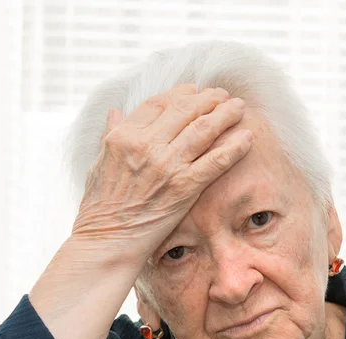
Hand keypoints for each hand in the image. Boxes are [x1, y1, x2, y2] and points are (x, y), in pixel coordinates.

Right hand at [71, 83, 252, 268]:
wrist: (108, 240)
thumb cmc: (100, 207)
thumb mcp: (98, 163)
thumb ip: (110, 135)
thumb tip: (115, 113)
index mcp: (123, 136)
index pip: (158, 103)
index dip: (179, 93)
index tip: (194, 90)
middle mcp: (145, 144)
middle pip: (184, 109)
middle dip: (208, 98)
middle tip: (223, 96)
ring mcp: (166, 165)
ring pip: (204, 128)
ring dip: (225, 114)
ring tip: (238, 107)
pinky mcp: (184, 186)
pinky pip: (216, 160)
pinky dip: (234, 147)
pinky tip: (247, 138)